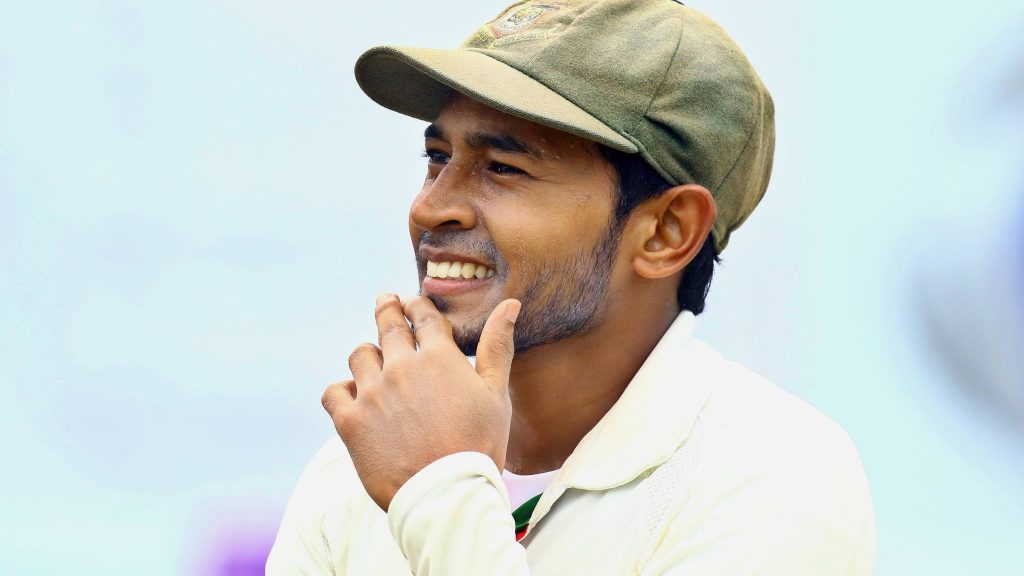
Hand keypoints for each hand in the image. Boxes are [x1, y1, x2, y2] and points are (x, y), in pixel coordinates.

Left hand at [321, 293, 520, 511]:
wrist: (448, 495)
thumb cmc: (480, 446)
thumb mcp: (496, 394)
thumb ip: (498, 346)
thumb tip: (510, 304)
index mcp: (439, 357)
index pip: (422, 315)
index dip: (417, 305)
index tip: (413, 303)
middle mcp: (401, 367)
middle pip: (387, 324)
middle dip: (387, 309)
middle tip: (386, 301)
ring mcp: (372, 393)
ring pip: (359, 355)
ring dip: (367, 355)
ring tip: (371, 359)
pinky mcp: (350, 421)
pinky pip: (333, 392)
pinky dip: (341, 391)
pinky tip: (351, 396)